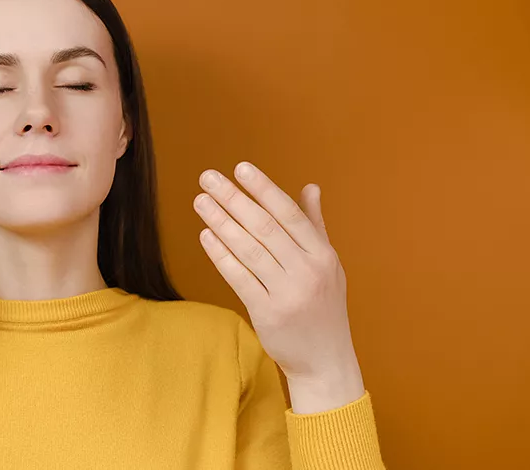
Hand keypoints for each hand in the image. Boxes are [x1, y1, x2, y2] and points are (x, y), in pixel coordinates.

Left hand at [193, 162, 362, 404]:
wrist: (326, 362)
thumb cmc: (323, 308)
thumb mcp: (328, 265)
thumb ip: (315, 225)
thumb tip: (310, 187)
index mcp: (324, 256)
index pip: (290, 214)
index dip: (264, 189)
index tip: (241, 168)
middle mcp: (308, 271)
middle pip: (266, 227)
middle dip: (235, 199)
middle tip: (208, 178)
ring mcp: (288, 293)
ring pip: (249, 250)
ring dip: (222, 222)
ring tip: (201, 202)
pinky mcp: (267, 313)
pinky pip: (239, 278)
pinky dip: (221, 255)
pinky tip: (206, 236)